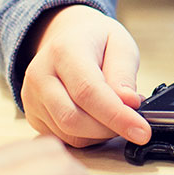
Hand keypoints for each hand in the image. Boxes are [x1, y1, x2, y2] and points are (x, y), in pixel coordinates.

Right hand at [22, 6, 148, 146]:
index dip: (117, 116)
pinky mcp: (33, 115)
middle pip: (73, 119)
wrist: (66, 36)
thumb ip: (123, 74)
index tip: (142, 131)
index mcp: (63, 51)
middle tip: (134, 121)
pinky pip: (63, 138)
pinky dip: (88, 137)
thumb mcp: (120, 44)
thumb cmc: (96, 40)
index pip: (88, 92)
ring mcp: (31, 98)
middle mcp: (41, 75)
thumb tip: (129, 103)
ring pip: (68, 134)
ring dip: (100, 134)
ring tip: (117, 114)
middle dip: (110, 128)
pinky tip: (99, 119)